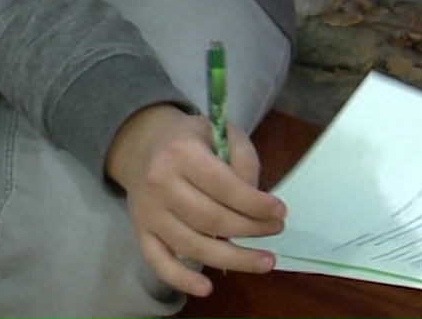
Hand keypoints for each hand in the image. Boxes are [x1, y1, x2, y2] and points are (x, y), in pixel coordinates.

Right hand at [105, 103, 286, 296]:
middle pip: (211, 219)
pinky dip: (181, 279)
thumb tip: (256, 200)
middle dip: (250, 229)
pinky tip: (207, 290)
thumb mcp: (221, 131)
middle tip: (276, 230)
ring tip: (264, 262)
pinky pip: (159, 262)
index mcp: (183, 154)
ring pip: (192, 245)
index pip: (224, 186)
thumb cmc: (191, 138)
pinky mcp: (140, 232)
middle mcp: (161, 185)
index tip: (281, 212)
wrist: (142, 146)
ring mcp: (148, 213)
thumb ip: (243, 159)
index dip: (255, 204)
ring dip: (232, 258)